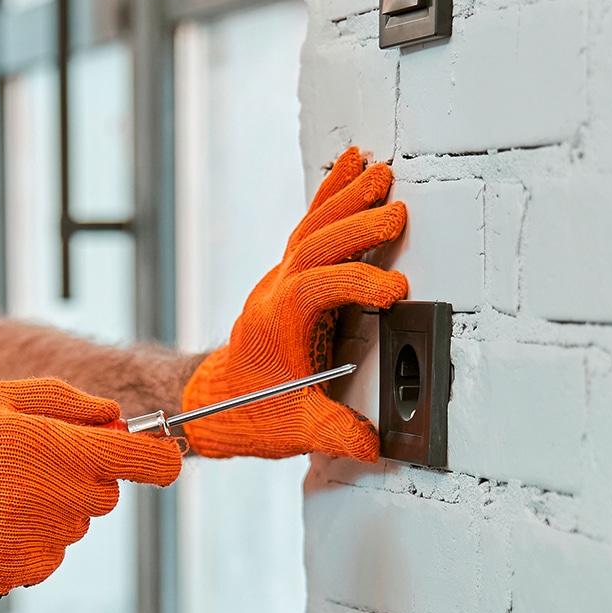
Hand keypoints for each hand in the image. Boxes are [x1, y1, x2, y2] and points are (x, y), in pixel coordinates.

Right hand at [0, 378, 182, 602]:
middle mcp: (62, 498)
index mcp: (58, 447)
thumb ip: (62, 401)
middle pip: (108, 491)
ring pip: (75, 523)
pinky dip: (27, 539)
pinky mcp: (29, 571)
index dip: (159, 457)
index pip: (148, 460)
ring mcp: (47, 541)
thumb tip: (115, 413)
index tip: (155, 455)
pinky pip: (49, 552)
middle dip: (81, 476)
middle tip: (26, 463)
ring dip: (49, 509)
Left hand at [179, 148, 409, 460]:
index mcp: (277, 326)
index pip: (316, 291)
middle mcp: (276, 294)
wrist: (214, 401)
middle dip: (354, 227)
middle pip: (314, 247)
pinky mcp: (290, 275)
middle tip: (397, 212)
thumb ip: (335, 435)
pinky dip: (332, 195)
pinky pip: (310, 226)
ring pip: (311, 228)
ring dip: (345, 198)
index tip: (396, 292)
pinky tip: (354, 167)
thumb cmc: (252, 413)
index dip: (355, 285)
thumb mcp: (297, 431)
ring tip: (380, 171)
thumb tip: (375, 446)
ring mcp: (281, 280)